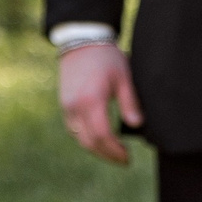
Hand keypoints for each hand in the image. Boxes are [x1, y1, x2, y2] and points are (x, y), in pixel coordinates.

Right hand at [58, 43, 142, 164]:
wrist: (81, 41)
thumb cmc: (106, 58)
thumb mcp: (123, 77)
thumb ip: (130, 102)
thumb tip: (136, 125)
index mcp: (91, 100)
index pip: (102, 135)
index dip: (115, 151)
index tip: (128, 158)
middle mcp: (75, 106)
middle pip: (89, 142)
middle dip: (107, 155)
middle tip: (123, 160)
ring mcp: (67, 106)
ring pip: (79, 138)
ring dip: (96, 148)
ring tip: (113, 151)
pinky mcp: (64, 105)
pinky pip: (74, 129)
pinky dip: (87, 138)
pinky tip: (100, 138)